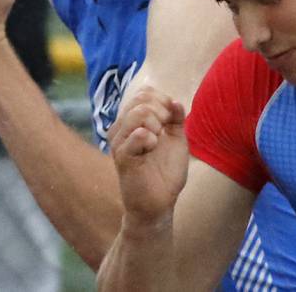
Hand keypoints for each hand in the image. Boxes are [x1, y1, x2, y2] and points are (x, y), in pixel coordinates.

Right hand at [108, 87, 188, 225]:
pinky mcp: (122, 157)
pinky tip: (152, 150)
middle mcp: (121, 128)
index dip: (163, 100)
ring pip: (139, 113)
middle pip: (141, 99)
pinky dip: (153, 139)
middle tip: (165, 130)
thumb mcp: (176, 139)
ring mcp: (119, 141)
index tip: (171, 119)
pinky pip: (139, 134)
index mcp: (132, 121)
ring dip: (157, 124)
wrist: (159, 203)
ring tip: (158, 140)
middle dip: (162, 111)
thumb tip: (175, 101)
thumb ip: (176, 118)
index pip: (143, 93)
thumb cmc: (165, 172)